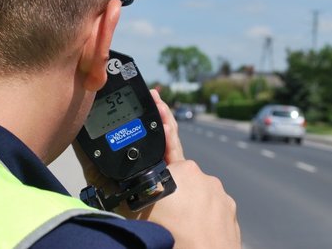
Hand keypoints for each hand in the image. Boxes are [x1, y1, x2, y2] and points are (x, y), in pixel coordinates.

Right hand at [74, 90, 240, 248]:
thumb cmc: (170, 242)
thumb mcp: (135, 214)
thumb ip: (126, 191)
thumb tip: (102, 178)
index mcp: (178, 172)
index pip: (167, 137)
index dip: (161, 117)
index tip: (157, 97)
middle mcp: (202, 177)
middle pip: (178, 173)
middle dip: (168, 184)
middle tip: (158, 208)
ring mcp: (219, 194)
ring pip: (195, 192)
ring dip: (185, 203)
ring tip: (175, 226)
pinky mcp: (230, 210)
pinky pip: (209, 206)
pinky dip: (200, 214)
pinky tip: (191, 229)